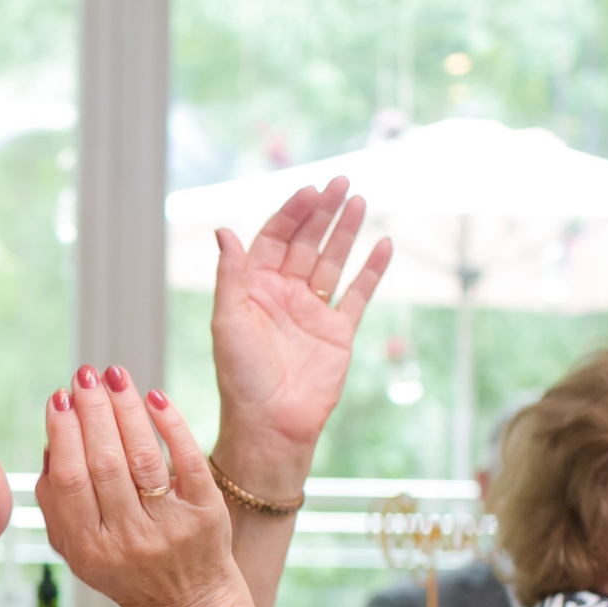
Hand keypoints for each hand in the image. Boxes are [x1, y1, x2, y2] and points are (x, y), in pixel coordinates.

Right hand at [36, 364, 253, 606]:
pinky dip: (170, 425)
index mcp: (88, 547)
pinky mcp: (206, 514)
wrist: (187, 604)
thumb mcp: (77, 552)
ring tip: (114, 376)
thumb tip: (51, 444)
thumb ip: (55, 505)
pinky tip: (154, 397)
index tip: (60, 397)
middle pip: (105, 463)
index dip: (64, 434)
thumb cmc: (125, 568)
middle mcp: (128, 540)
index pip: (71, 480)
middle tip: (85, 375)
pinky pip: (187, 461)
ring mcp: (169, 527)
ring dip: (126, 410)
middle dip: (92, 411)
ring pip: (142, 458)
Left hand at [208, 176, 393, 480]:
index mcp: (253, 289)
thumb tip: (224, 230)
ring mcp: (312, 312)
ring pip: (332, 261)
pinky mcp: (338, 332)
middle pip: (305, 243)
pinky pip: (358, 294)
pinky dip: (371, 270)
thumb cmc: (241, 376)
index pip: (273, 239)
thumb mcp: (228, 320)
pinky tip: (383, 244)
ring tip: (359, 200)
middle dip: (321, 213)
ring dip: (345, 231)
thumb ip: (230, 275)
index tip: (309, 190)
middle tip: (340, 182)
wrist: (271, 424)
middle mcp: (283, 295)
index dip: (291, 214)